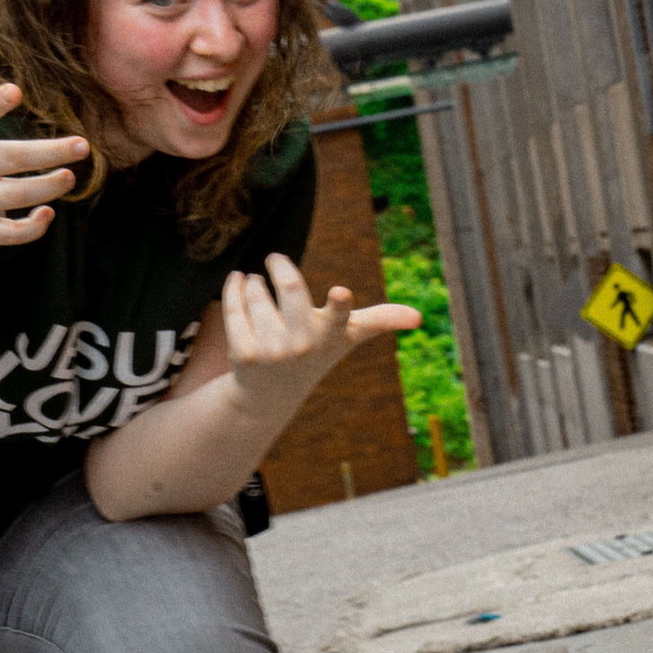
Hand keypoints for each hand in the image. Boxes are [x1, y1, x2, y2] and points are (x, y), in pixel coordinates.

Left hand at [223, 253, 420, 413]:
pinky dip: (233, 287)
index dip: (339, 304)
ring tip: (255, 284)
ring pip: (257, 293)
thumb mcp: (346, 337)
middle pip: (290, 289)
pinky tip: (236, 281)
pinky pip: (233, 305)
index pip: (339, 316)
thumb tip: (419, 317)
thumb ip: (379, 320)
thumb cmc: (315, 354)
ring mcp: (271, 351)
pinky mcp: (242, 353)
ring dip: (253, 282)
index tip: (340, 292)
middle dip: (280, 267)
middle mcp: (302, 345)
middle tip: (274, 259)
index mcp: (331, 335)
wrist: (269, 394)